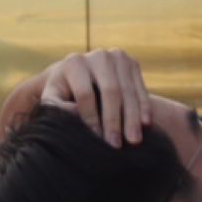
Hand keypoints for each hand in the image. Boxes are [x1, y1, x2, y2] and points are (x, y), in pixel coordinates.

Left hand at [32, 50, 153, 144]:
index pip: (85, 94)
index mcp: (73, 63)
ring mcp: (116, 57)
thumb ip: (56, 106)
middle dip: (114, 121)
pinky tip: (146, 124)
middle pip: (110, 91)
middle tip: (117, 145)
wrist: (83, 74)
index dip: (91, 117)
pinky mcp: (132, 63)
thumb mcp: (55, 97)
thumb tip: (74, 113)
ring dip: (132, 118)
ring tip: (134, 140)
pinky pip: (140, 88)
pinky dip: (144, 107)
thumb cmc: (66, 92)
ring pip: (127, 91)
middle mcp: (96, 56)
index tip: (97, 138)